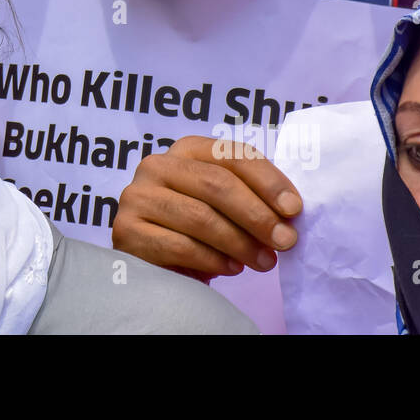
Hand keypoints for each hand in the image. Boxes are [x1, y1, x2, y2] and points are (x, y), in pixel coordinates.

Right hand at [112, 135, 300, 280]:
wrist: (155, 264)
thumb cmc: (198, 230)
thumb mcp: (225, 206)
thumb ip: (251, 197)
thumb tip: (289, 211)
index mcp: (185, 149)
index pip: (231, 154)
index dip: (267, 180)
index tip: (294, 209)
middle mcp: (155, 165)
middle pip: (216, 183)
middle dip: (257, 214)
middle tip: (285, 241)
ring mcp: (137, 197)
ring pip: (200, 217)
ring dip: (240, 243)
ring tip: (264, 262)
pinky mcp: (126, 231)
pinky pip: (178, 246)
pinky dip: (213, 260)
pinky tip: (232, 269)